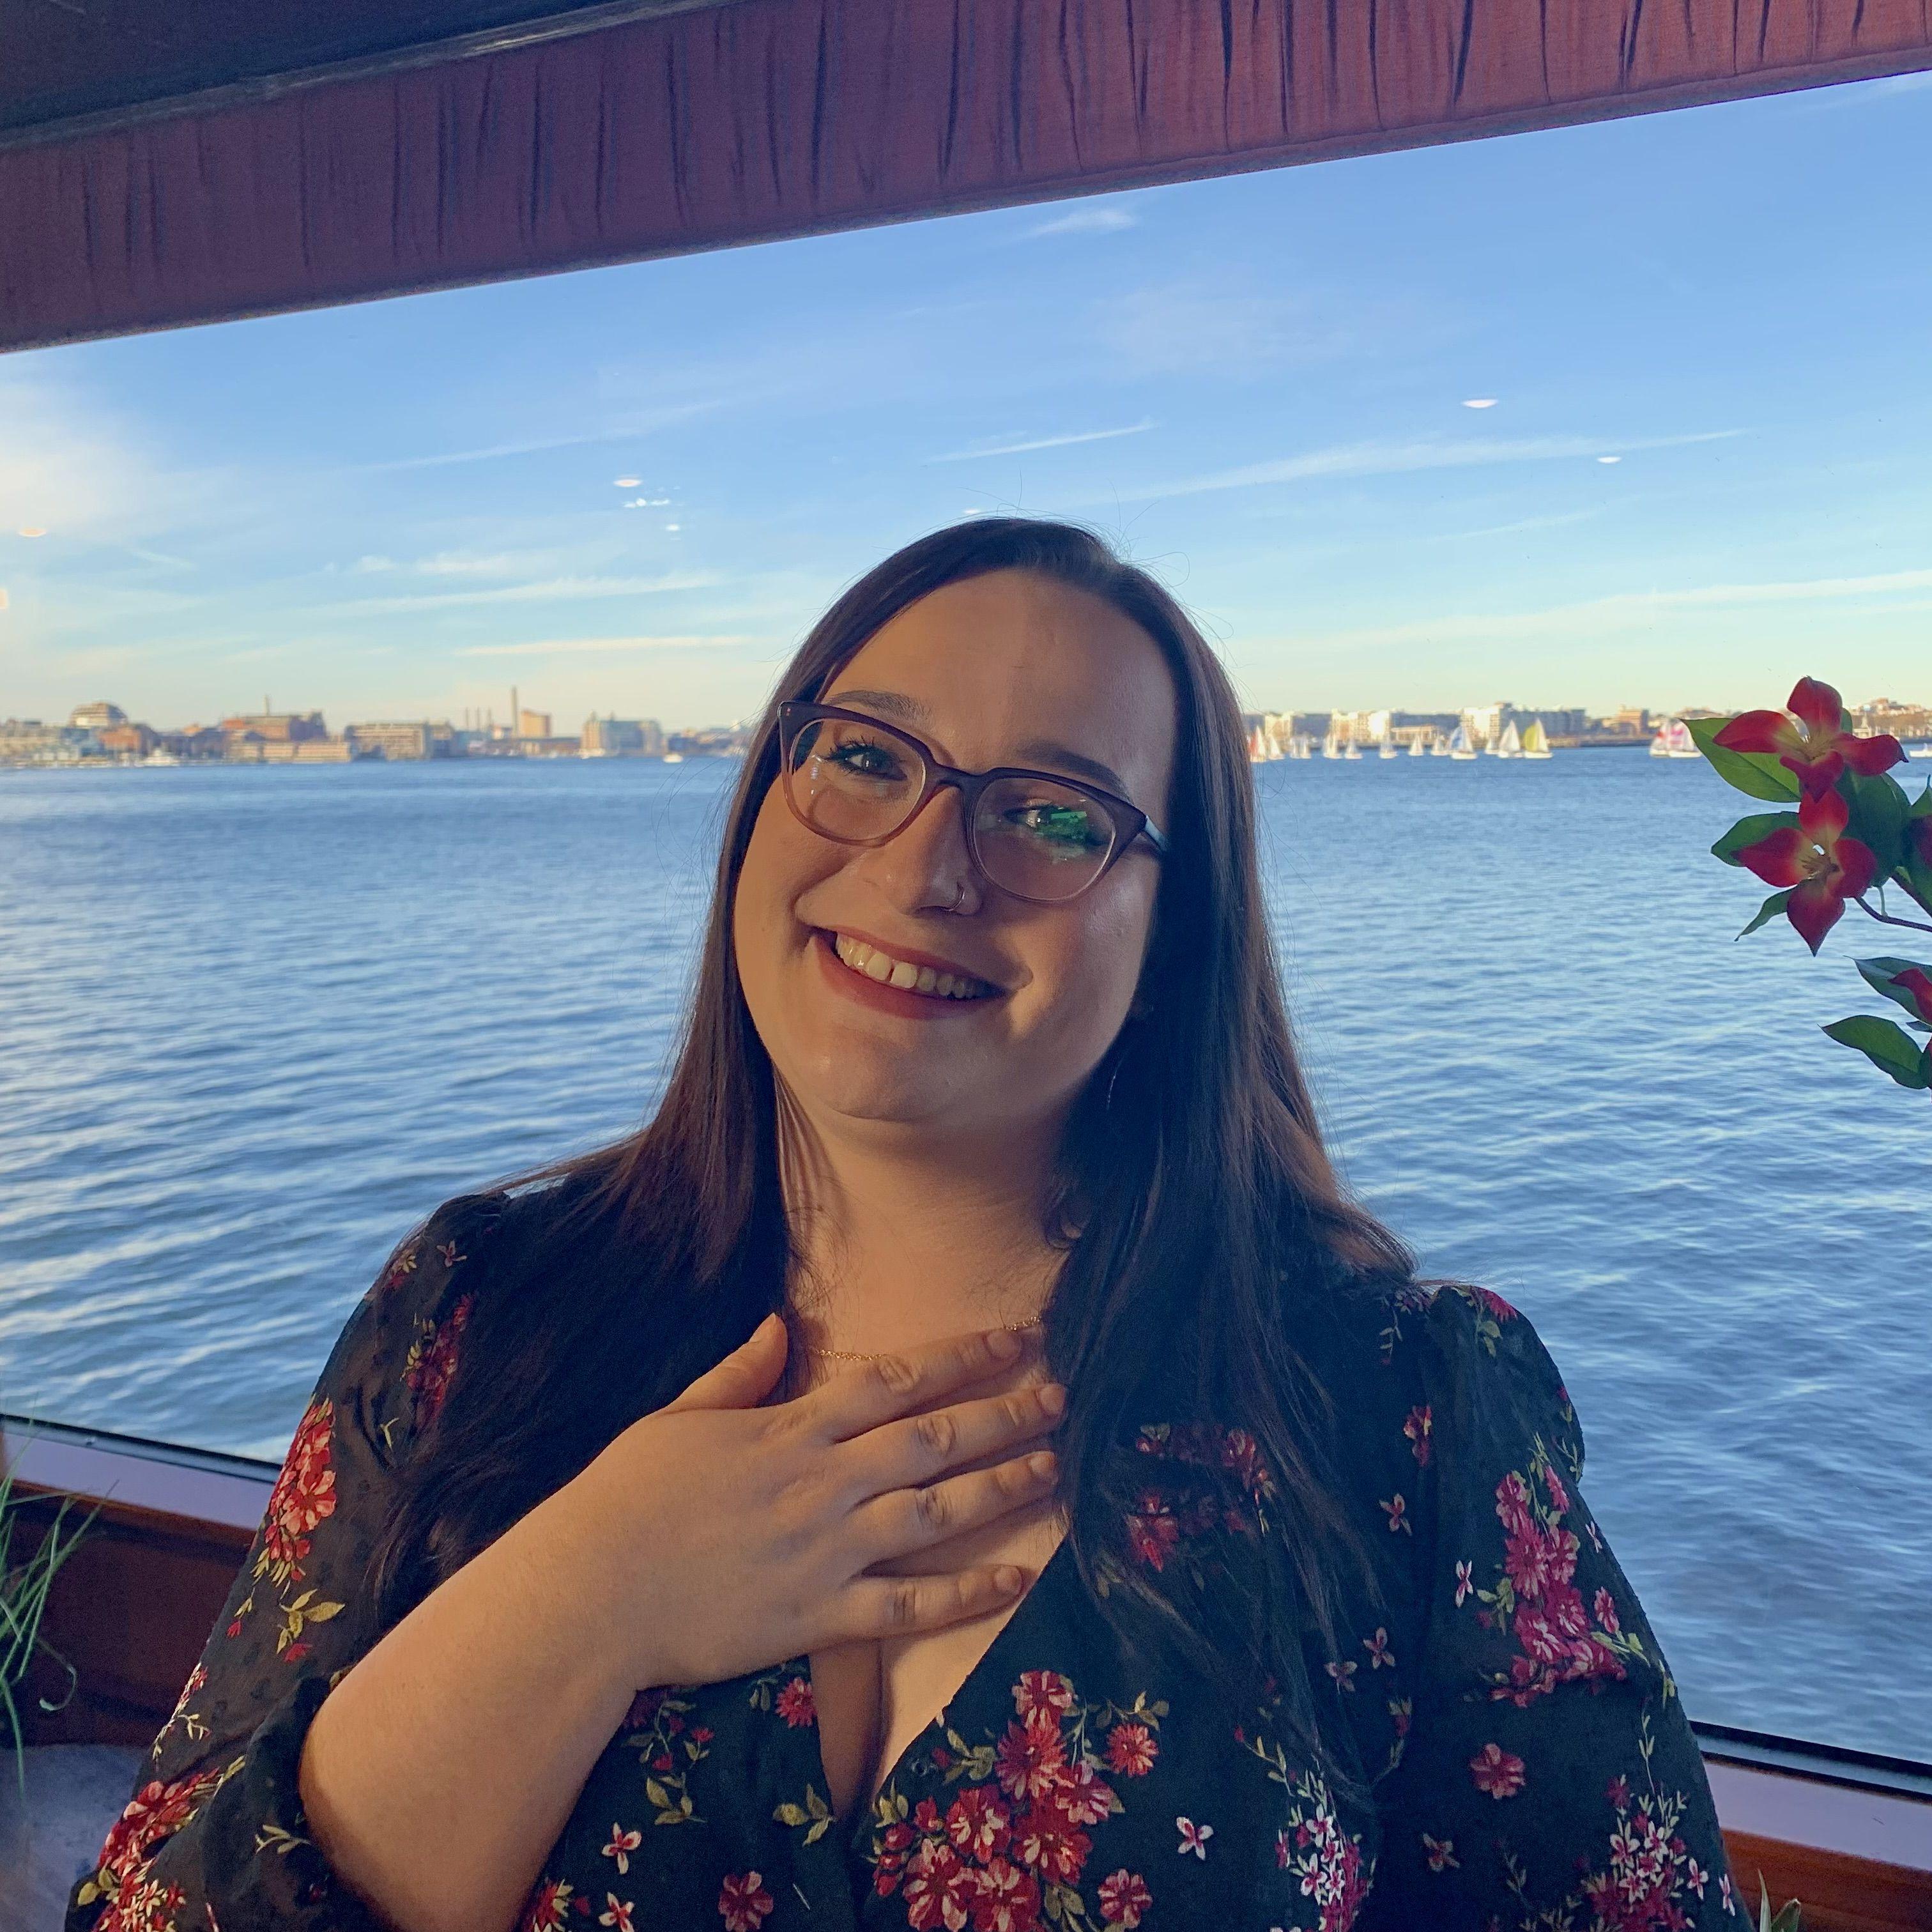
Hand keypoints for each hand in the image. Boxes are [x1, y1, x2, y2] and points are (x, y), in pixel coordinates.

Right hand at [543, 1315, 1066, 1692]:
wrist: (588, 1594)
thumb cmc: (623, 1500)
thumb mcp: (678, 1417)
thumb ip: (739, 1373)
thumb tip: (779, 1321)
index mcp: (790, 1428)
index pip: (895, 1380)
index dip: (962, 1357)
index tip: (1015, 1340)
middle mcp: (822, 1482)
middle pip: (933, 1438)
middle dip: (1004, 1415)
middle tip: (1062, 1399)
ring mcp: (826, 1550)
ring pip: (936, 1511)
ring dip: (1002, 1488)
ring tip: (1054, 1470)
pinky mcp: (819, 1616)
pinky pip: (909, 1604)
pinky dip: (967, 1592)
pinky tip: (1017, 1578)